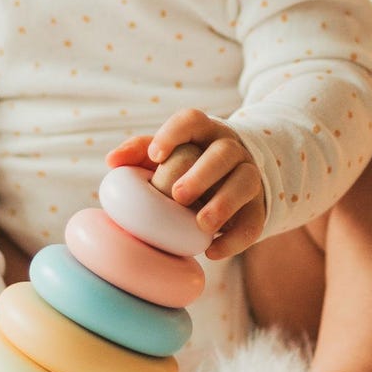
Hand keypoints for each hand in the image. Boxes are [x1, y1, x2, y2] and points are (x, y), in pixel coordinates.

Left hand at [105, 109, 264, 260]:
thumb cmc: (187, 165)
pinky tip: (212, 251)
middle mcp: (231, 149)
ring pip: (246, 181)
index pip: (192, 121)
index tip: (155, 155)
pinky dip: (235, 239)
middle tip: (177, 196)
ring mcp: (249, 176)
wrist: (231, 181)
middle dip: (202, 173)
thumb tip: (112, 161)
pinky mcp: (258, 208)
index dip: (173, 134)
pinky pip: (254, 222)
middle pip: (224, 152)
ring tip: (201, 224)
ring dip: (224, 203)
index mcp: (203, 132)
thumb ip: (139, 153)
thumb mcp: (165, 154)